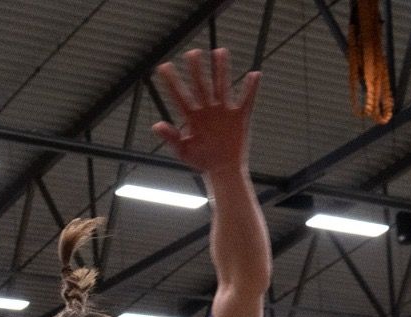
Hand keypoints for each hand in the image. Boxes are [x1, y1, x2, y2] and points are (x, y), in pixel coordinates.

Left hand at [152, 49, 260, 178]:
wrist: (223, 171)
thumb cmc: (202, 162)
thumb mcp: (183, 151)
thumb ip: (171, 137)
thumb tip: (156, 125)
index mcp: (193, 118)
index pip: (180, 96)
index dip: (171, 82)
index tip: (164, 67)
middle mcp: (208, 110)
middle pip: (201, 86)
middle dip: (196, 70)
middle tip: (192, 53)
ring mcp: (224, 112)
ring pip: (222, 86)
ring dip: (221, 70)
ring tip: (220, 52)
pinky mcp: (239, 118)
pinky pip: (246, 100)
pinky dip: (251, 89)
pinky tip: (254, 75)